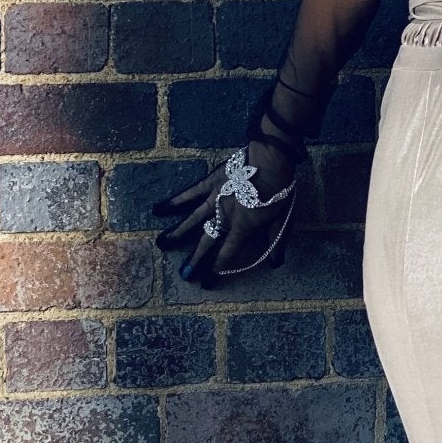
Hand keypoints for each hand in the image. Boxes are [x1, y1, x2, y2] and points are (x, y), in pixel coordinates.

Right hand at [151, 146, 297, 288]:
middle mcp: (224, 217)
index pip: (227, 253)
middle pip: (207, 241)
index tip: (207, 282)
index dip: (217, 269)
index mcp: (242, 228)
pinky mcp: (210, 182)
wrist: (271, 161)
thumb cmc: (279, 189)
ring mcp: (214, 199)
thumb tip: (275, 264)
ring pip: (193, 220)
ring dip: (177, 233)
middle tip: (184, 274)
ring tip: (162, 244)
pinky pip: (190, 193)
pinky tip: (159, 209)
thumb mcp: (282, 219)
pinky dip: (175, 201)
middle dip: (195, 259)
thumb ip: (276, 242)